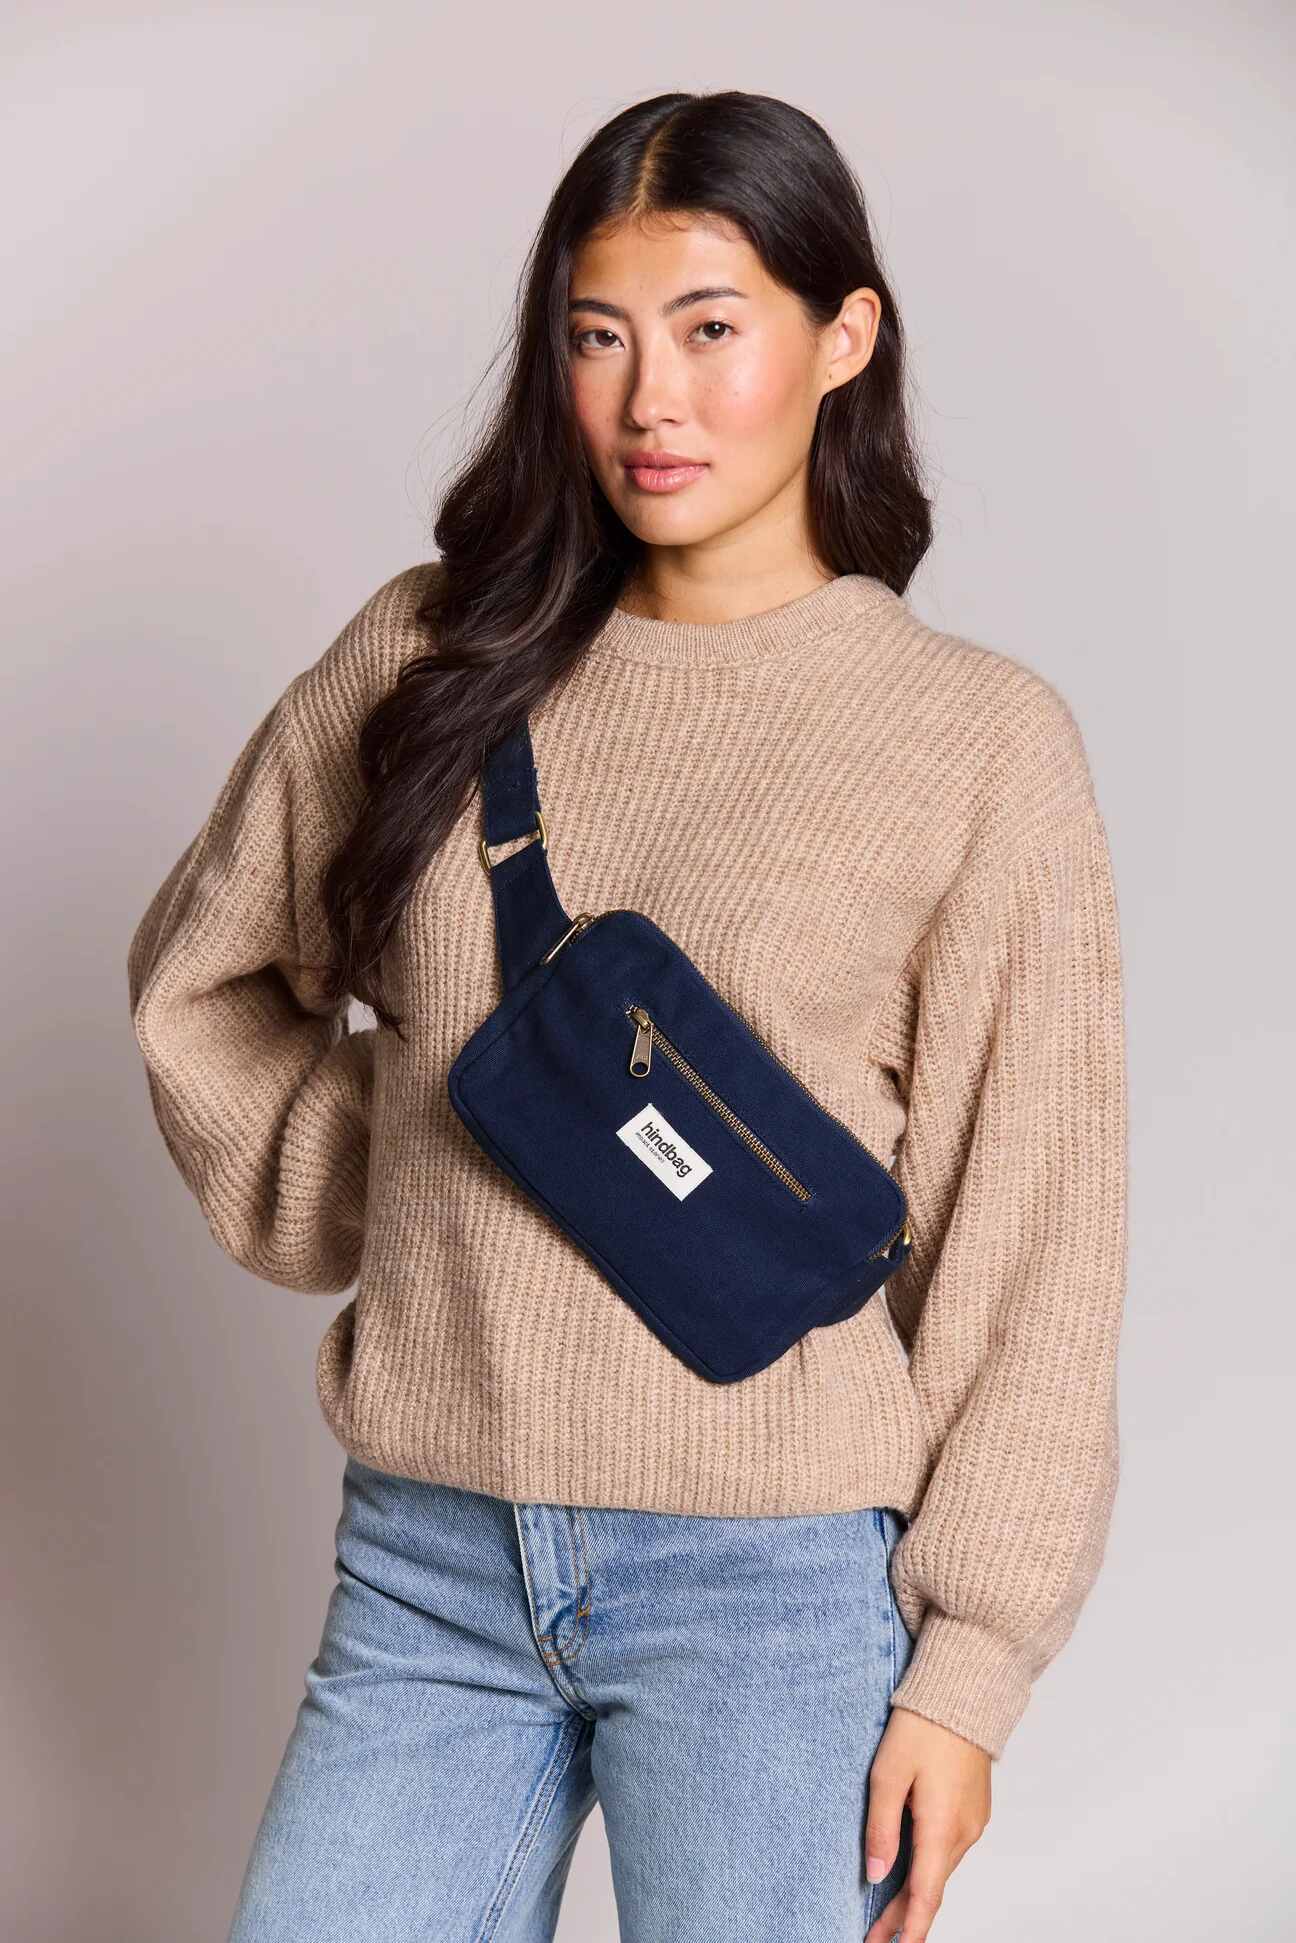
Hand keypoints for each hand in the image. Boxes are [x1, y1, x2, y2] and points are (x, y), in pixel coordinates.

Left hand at [863, 1705, 991, 1942]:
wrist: (962, 1692)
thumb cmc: (922, 1726)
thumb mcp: (888, 1774)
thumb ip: (881, 1827)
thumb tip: (876, 1873)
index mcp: (941, 1827)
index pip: (926, 1896)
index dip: (909, 1930)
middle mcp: (964, 1831)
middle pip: (931, 1887)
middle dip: (902, 1917)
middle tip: (873, 1937)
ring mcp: (972, 1821)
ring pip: (941, 1869)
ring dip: (915, 1893)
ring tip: (885, 1913)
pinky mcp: (973, 1809)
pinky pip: (949, 1849)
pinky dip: (929, 1868)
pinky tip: (910, 1872)